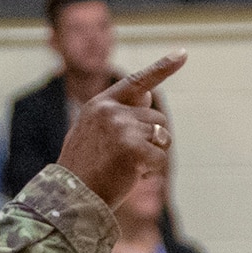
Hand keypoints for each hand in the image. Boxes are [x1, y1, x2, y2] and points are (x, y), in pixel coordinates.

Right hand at [57, 50, 186, 207]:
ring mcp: (121, 128)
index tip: (183, 54)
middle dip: (153, 140)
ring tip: (129, 167)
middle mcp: (110, 111)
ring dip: (154, 154)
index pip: (136, 81)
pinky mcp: (132, 148)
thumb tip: (148, 96)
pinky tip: (131, 177)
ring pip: (162, 136)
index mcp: (99, 104)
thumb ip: (116, 114)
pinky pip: (160, 158)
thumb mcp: (92, 133)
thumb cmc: (83, 170)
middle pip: (157, 118)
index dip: (162, 67)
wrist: (69, 198)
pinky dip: (151, 170)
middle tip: (130, 158)